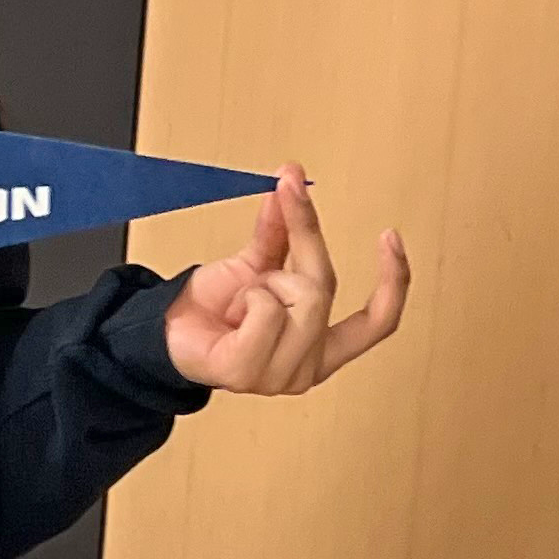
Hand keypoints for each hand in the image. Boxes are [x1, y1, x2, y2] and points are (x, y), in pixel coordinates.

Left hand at [164, 166, 409, 394]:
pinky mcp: (245, 373)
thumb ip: (282, 231)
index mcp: (323, 347)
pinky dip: (248, 300)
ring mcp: (279, 377)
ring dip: (262, 285)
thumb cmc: (214, 308)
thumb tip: (291, 182)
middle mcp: (310, 367)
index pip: (379, 322)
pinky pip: (267, 312)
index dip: (394, 280)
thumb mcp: (257, 265)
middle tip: (268, 247)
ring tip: (241, 302)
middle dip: (299, 249)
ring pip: (301, 299)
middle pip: (324, 290)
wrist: (164, 331)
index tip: (389, 235)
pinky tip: (233, 316)